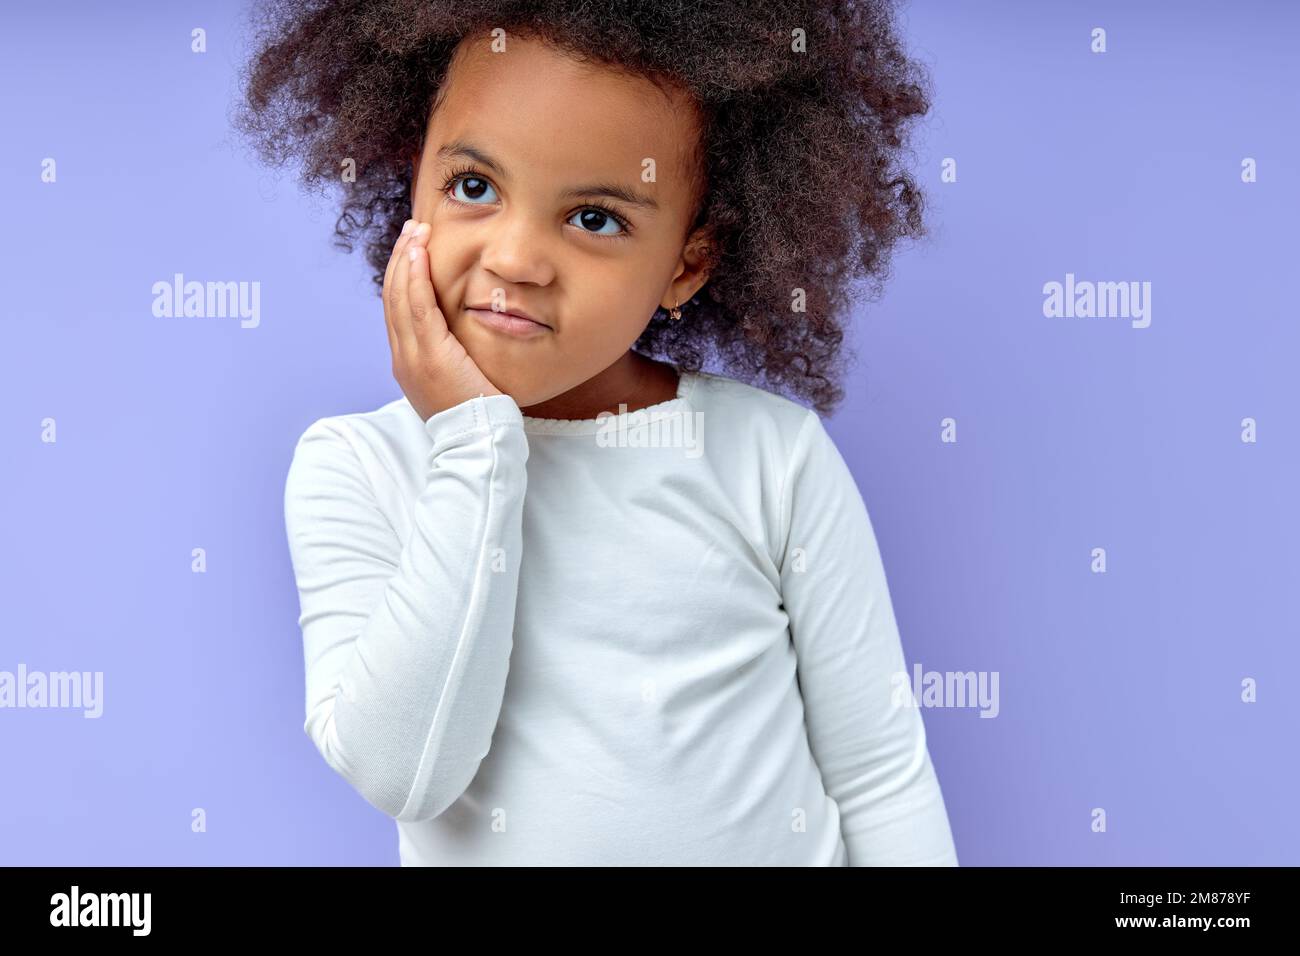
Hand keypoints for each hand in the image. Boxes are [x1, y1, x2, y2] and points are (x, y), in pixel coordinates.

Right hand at [383, 219, 502, 420]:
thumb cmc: (478, 417)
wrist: (477, 442)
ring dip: (406, 260)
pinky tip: (418, 253)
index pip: (398, 311)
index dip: (401, 278)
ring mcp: (411, 357)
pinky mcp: (429, 355)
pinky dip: (414, 277)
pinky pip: (416, 307)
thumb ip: (455, 359)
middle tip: (412, 230)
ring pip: (399, 297)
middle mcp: (402, 358)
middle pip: (392, 298)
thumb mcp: (460, 382)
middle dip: (400, 260)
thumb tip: (464, 341)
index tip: (412, 251)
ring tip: (415, 231)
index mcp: (408, 364)